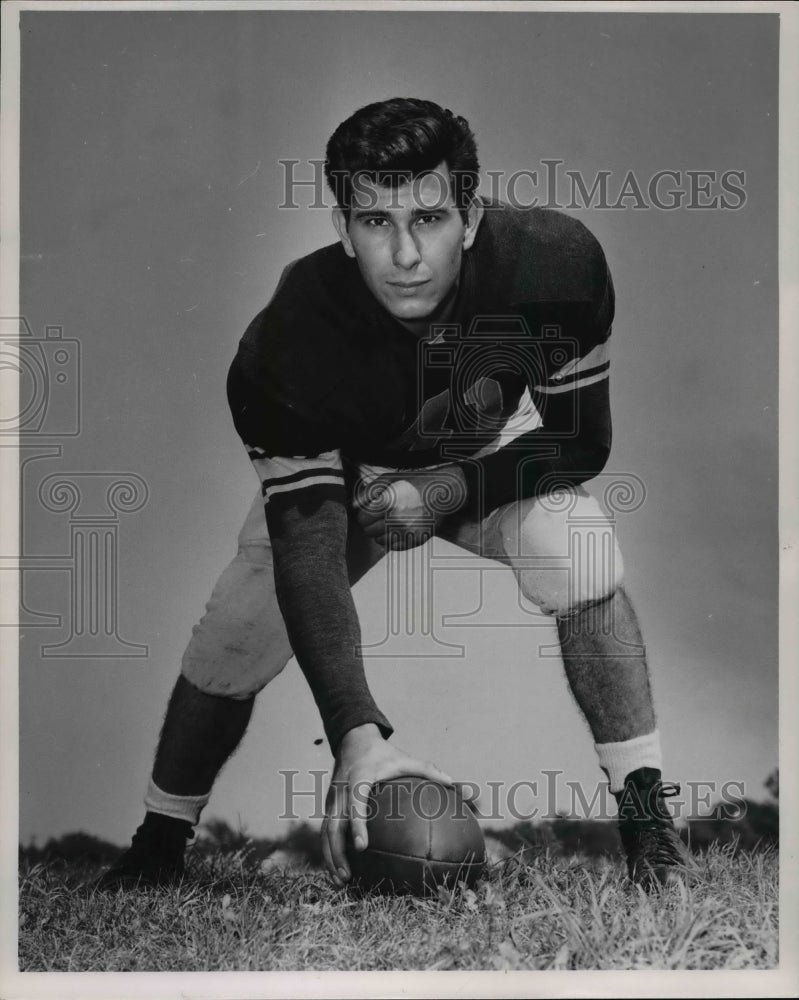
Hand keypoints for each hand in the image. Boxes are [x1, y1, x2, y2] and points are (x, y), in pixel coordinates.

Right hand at [321, 723, 453, 886]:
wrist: (353, 740)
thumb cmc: (384, 754)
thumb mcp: (405, 759)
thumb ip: (429, 770)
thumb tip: (455, 785)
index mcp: (359, 779)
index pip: (355, 804)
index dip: (357, 825)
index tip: (362, 847)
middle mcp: (341, 791)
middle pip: (334, 826)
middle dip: (337, 853)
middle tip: (348, 876)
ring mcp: (332, 799)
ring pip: (326, 832)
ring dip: (331, 857)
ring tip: (342, 881)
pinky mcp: (329, 805)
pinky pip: (327, 831)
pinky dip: (330, 851)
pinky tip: (340, 869)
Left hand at [353, 466, 467, 549]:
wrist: (444, 492)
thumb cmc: (415, 483)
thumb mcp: (390, 479)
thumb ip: (368, 492)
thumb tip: (353, 506)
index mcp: (389, 503)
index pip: (363, 519)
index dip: (364, 515)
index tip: (370, 511)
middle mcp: (397, 519)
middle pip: (369, 532)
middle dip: (370, 524)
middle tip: (379, 516)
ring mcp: (407, 531)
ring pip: (379, 541)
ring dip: (380, 533)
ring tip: (389, 522)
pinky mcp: (416, 540)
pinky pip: (393, 547)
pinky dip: (392, 540)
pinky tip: (398, 528)